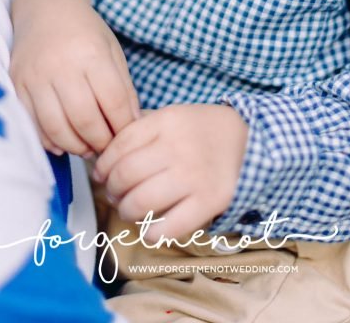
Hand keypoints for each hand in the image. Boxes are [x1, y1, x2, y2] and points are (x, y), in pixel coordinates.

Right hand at [11, 0, 138, 156]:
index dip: (124, 126)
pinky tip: (64, 142)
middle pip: (85, 120)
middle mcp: (62, 65)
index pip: (114, 103)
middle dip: (101, 142)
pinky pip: (33, 125)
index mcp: (92, 54)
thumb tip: (133, 124)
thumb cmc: (84, 30)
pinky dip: (50, 141)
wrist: (44, 6)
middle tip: (107, 147)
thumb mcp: (111, 50)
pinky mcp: (17, 84)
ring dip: (76, 147)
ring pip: (57, 128)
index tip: (127, 135)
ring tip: (87, 147)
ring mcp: (36, 76)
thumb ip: (124, 88)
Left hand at [92, 103, 247, 239]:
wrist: (247, 141)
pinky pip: (167, 227)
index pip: (119, 145)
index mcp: (166, 121)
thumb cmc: (201, 131)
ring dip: (126, 211)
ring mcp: (194, 176)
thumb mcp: (171, 116)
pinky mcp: (208, 202)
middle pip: (125, 175)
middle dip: (112, 189)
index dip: (103, 164)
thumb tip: (103, 156)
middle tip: (114, 193)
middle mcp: (178, 148)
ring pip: (140, 202)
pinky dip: (150, 233)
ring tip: (130, 209)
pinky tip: (149, 228)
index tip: (101, 174)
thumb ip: (140, 130)